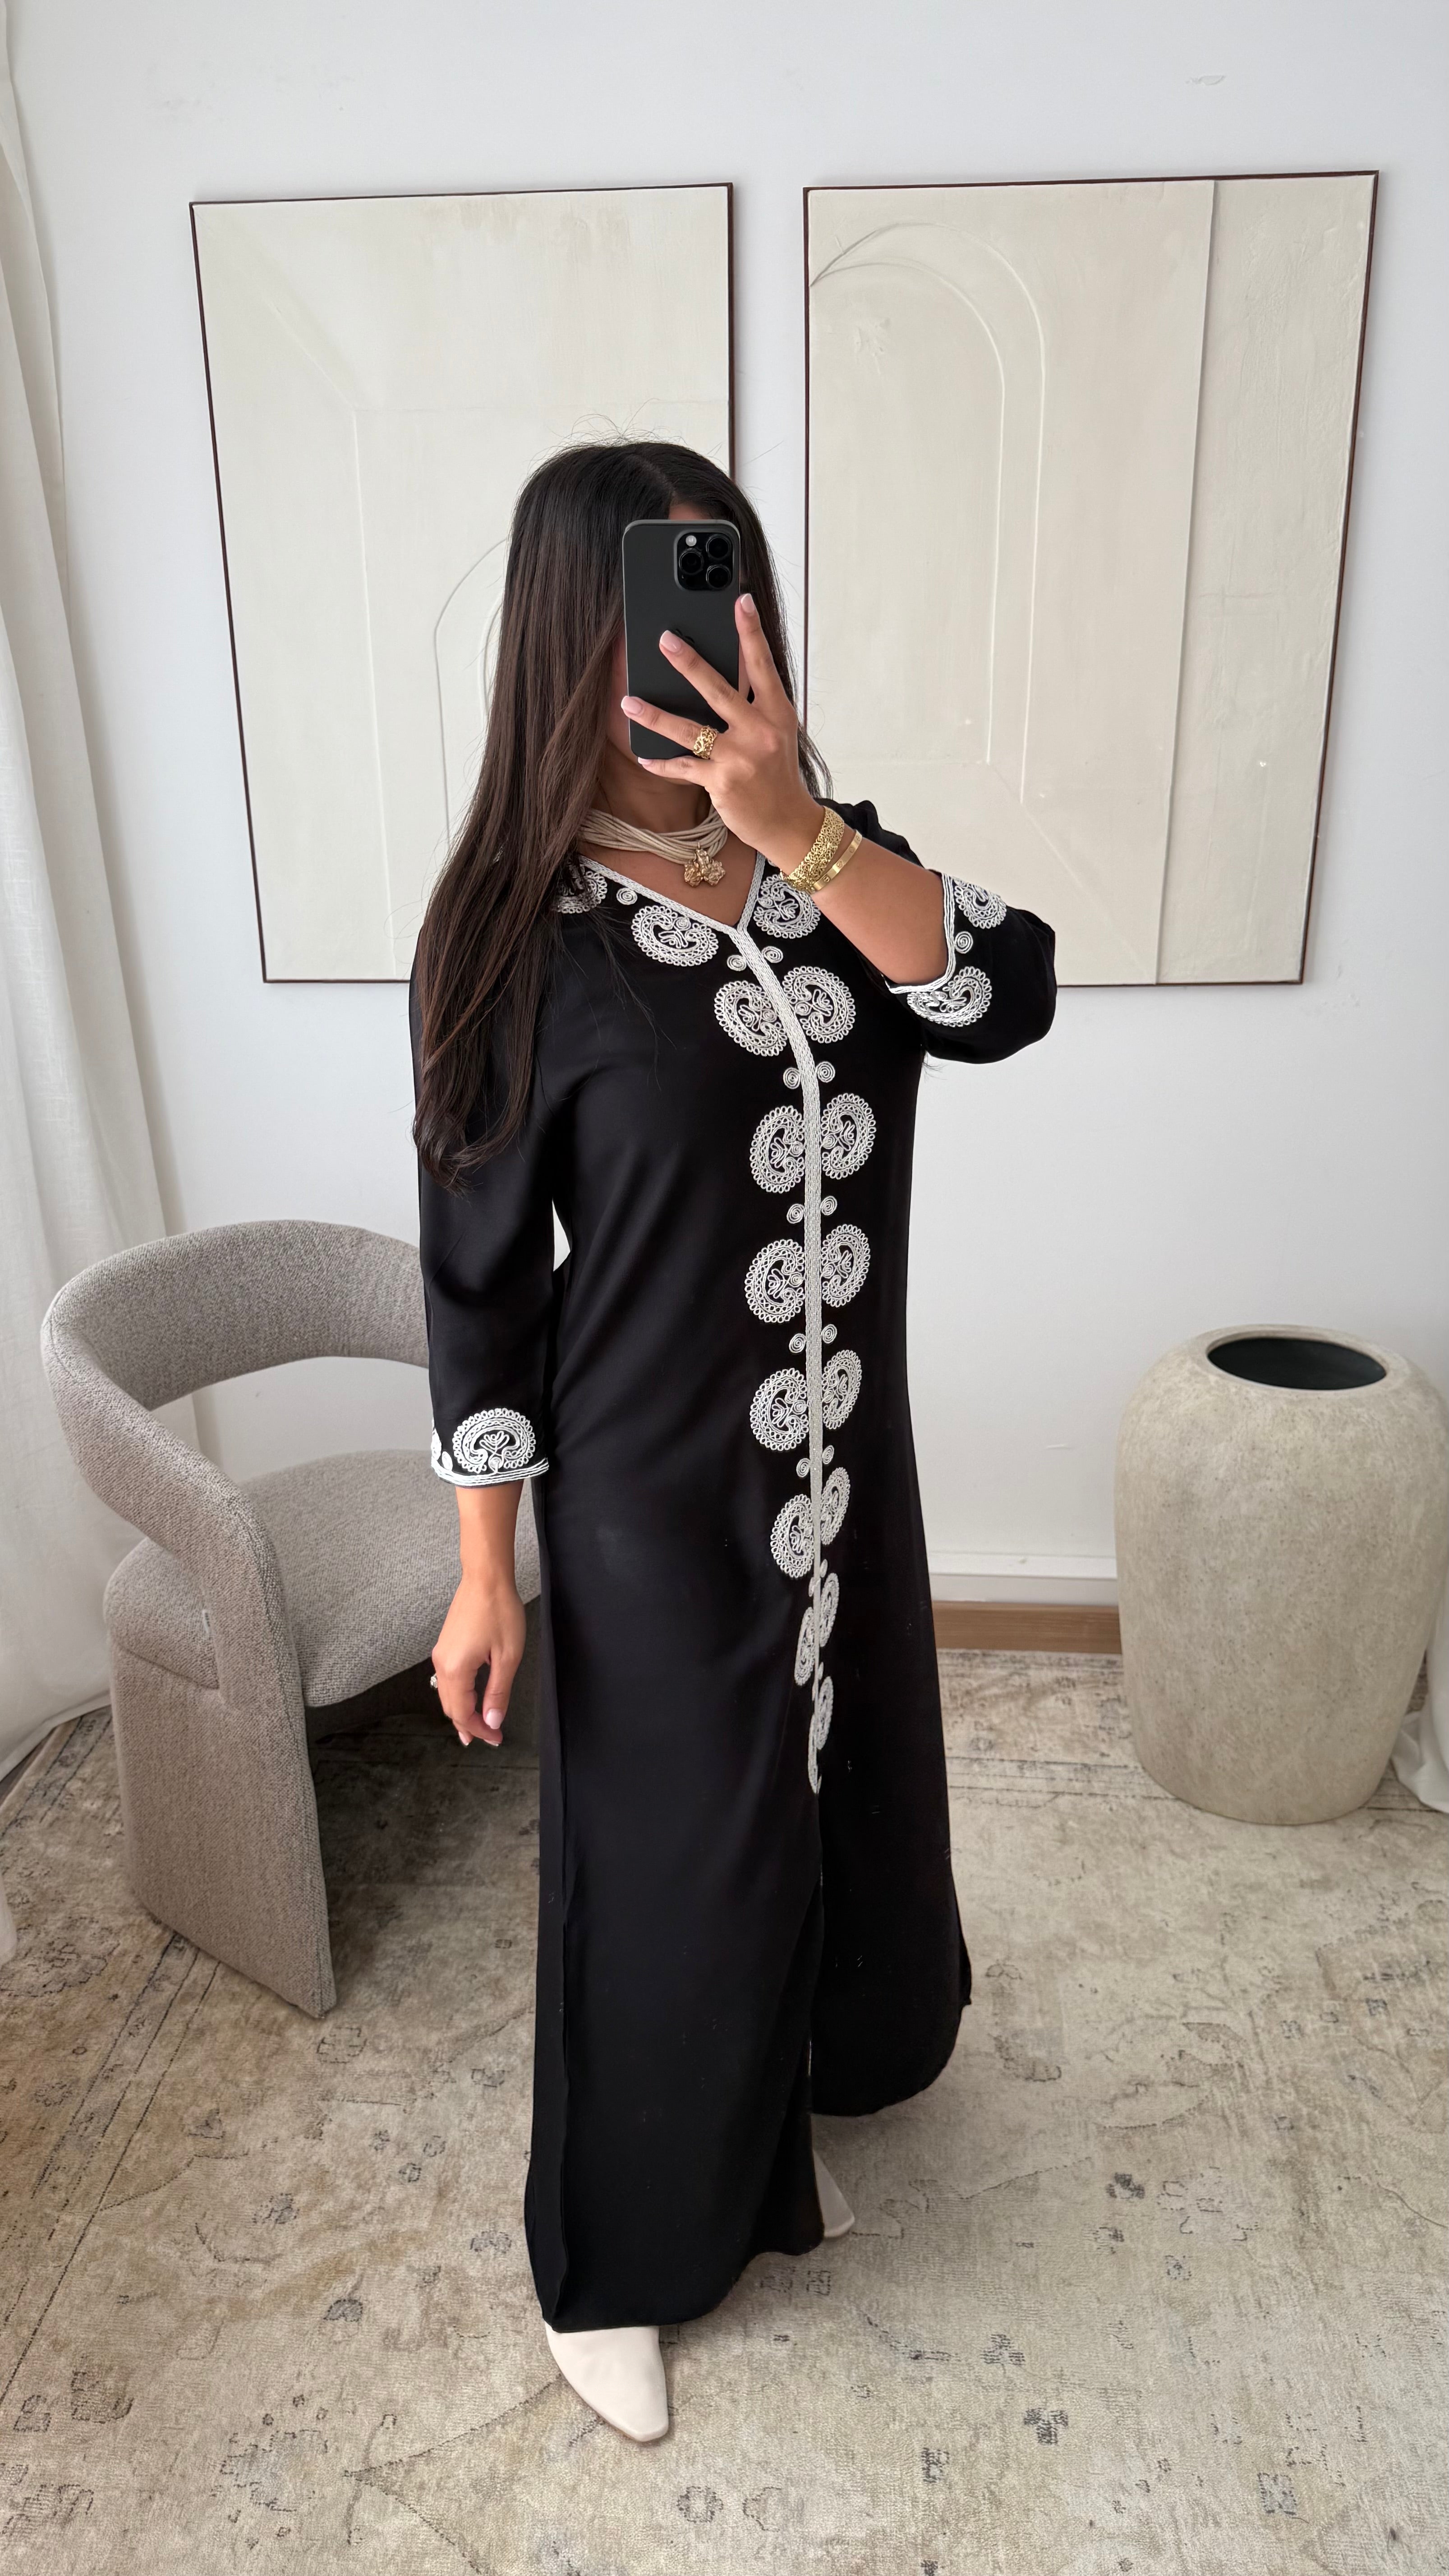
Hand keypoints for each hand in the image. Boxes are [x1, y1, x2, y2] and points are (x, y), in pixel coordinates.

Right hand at [431, 1571, 525, 1749]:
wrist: (485, 1578)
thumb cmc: (499, 1610)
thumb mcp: (507, 1656)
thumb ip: (498, 1692)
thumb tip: (492, 1721)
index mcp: (456, 1669)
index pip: (463, 1713)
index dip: (480, 1730)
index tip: (496, 1739)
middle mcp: (442, 1663)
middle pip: (451, 1707)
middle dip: (469, 1726)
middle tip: (488, 1737)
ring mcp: (441, 1654)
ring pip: (447, 1695)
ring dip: (462, 1712)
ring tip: (477, 1726)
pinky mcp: (445, 1645)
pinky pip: (448, 1680)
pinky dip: (458, 1696)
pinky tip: (469, 1699)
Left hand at [621, 594, 822, 870]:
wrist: (789, 823)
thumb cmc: (778, 774)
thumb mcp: (776, 733)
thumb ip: (754, 706)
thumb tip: (722, 675)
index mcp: (776, 713)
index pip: (762, 665)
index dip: (750, 632)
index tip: (740, 601)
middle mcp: (759, 731)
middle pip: (718, 690)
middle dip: (689, 663)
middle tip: (665, 639)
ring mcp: (739, 757)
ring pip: (689, 729)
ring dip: (655, 715)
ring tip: (628, 701)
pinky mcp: (721, 782)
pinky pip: (683, 767)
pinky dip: (662, 763)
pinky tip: (644, 757)